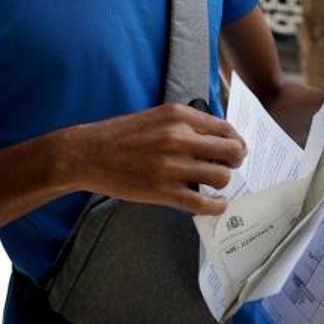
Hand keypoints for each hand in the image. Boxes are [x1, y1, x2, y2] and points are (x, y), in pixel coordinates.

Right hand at [68, 103, 245, 215]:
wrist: (87, 154)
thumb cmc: (119, 135)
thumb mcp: (155, 117)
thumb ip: (185, 125)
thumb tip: (215, 139)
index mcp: (178, 116)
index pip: (225, 128)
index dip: (236, 141)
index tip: (236, 149)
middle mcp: (179, 138)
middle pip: (230, 152)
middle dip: (235, 161)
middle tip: (229, 167)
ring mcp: (172, 166)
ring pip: (221, 177)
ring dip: (222, 183)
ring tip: (213, 185)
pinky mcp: (164, 191)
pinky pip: (203, 202)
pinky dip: (216, 206)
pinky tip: (216, 205)